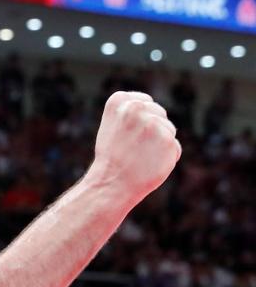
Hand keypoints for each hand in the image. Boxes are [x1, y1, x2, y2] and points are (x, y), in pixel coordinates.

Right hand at [91, 91, 181, 210]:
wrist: (111, 185)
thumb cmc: (112, 159)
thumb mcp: (113, 126)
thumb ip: (131, 112)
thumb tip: (153, 109)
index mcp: (119, 100)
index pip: (145, 103)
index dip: (140, 123)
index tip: (127, 137)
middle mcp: (136, 107)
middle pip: (159, 114)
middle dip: (152, 132)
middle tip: (133, 151)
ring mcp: (153, 123)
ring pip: (169, 130)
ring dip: (160, 145)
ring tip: (141, 158)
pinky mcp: (168, 140)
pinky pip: (175, 148)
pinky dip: (167, 159)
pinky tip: (150, 165)